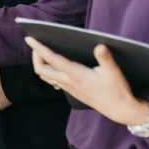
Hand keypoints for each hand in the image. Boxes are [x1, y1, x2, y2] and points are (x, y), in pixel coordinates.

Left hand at [25, 38, 148, 125]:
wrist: (119, 110)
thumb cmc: (117, 90)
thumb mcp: (114, 72)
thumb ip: (105, 58)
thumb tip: (100, 46)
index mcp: (76, 75)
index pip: (52, 59)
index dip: (39, 48)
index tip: (29, 38)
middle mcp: (68, 82)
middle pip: (41, 70)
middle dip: (35, 56)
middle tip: (36, 43)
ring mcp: (69, 88)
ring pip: (45, 76)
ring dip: (40, 64)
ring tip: (41, 51)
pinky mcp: (71, 91)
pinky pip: (52, 80)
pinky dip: (47, 70)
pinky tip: (53, 63)